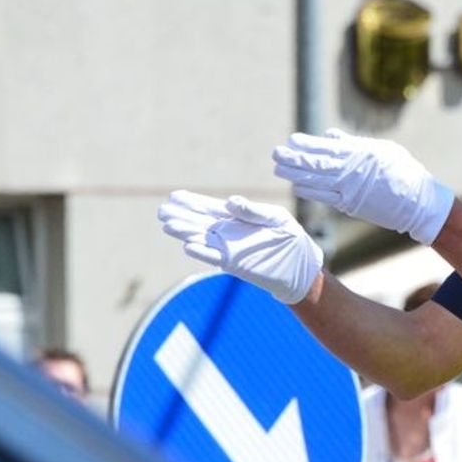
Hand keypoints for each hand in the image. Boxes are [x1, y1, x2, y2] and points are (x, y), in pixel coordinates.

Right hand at [157, 190, 321, 303]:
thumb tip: (230, 201)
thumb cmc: (289, 237)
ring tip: (168, 225)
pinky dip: (202, 251)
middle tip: (162, 211)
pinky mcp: (233, 263)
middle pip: (199, 222)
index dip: (192, 202)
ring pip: (202, 238)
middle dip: (181, 216)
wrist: (299, 265)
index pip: (210, 207)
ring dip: (185, 232)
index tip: (174, 196)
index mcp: (236, 217)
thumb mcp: (275, 218)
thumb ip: (253, 211)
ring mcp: (228, 248)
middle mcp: (228, 232)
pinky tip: (188, 245)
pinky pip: (213, 257)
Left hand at [272, 129, 453, 245]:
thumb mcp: (382, 150)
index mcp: (360, 153)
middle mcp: (352, 170)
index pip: (327, 148)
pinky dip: (309, 192)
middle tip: (276, 153)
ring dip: (295, 175)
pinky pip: (325, 197)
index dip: (307, 145)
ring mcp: (350, 189)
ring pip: (316, 181)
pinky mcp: (351, 205)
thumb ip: (354, 143)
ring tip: (279, 169)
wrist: (419, 202)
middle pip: (316, 164)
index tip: (291, 140)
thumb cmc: (404, 171)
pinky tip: (296, 187)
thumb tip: (330, 136)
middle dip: (294, 159)